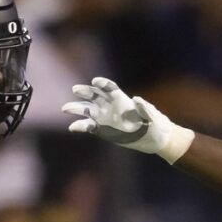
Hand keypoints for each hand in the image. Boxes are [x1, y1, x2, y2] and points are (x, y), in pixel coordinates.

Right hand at [62, 78, 189, 158]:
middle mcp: (110, 106)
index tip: (95, 81)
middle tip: (76, 90)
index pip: (110, 89)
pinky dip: (80, 126)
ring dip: (76, 108)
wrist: (154, 139)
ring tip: (66, 108)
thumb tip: (137, 99)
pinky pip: (88, 126)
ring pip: (87, 110)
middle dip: (85, 92)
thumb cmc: (156, 125)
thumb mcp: (153, 117)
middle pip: (94, 96)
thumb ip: (145, 108)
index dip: (103, 84)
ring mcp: (105, 117)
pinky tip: (72, 127)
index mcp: (122, 100)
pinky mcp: (102, 129)